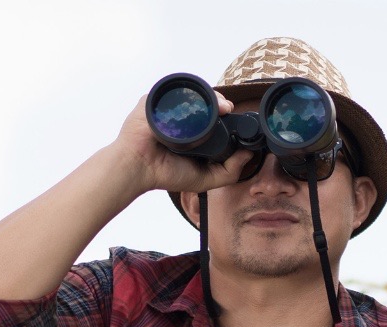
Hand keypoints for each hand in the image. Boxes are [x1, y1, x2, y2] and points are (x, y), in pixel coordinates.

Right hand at [110, 95, 258, 195]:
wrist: (138, 166)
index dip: (228, 118)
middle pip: (207, 102)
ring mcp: (168, 107)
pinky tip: (202, 99)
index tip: (237, 120)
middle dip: (221, 103)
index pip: (214, 119)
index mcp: (192, 134)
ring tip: (220, 106)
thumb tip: (249, 154)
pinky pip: (175, 88)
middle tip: (229, 111)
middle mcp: (181, 118)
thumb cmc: (165, 173)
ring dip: (211, 95)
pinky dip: (190, 90)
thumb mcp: (205, 178)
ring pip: (194, 94)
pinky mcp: (156, 98)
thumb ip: (229, 172)